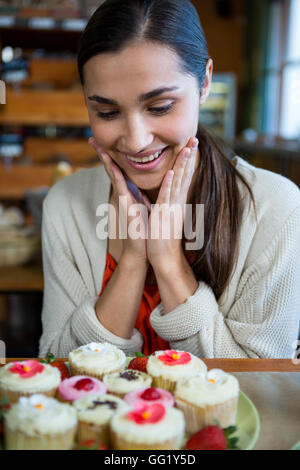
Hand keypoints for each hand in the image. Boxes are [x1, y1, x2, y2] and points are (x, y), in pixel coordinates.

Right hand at [89, 137, 150, 264]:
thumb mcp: (144, 205)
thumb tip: (140, 185)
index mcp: (129, 191)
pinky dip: (117, 176)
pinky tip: (113, 166)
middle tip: (91, 138)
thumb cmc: (144, 227)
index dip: (112, 155)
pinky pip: (121, 188)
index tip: (104, 141)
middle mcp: (123, 193)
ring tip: (98, 147)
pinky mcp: (125, 207)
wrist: (143, 247)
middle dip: (102, 153)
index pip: (119, 169)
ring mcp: (123, 199)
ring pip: (113, 175)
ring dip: (105, 160)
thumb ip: (140, 193)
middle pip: (111, 168)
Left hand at [146, 137, 197, 268]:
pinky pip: (167, 196)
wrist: (165, 256)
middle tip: (195, 138)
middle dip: (189, 156)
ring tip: (188, 148)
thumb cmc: (164, 237)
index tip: (191, 145)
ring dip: (183, 164)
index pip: (184, 176)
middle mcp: (177, 201)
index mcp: (177, 200)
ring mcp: (172, 207)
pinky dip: (170, 184)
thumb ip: (168, 202)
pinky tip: (173, 171)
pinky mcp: (164, 214)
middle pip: (185, 174)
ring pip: (179, 181)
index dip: (188, 160)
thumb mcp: (167, 214)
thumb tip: (169, 194)